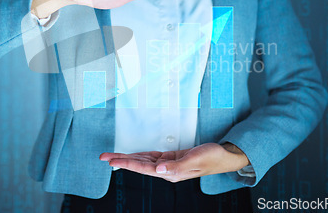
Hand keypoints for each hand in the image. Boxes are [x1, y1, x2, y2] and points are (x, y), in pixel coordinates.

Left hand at [99, 142, 249, 182]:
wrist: (224, 156)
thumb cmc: (212, 158)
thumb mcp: (195, 160)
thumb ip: (176, 166)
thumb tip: (158, 170)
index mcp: (171, 173)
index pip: (144, 168)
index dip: (127, 164)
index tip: (112, 161)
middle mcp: (167, 170)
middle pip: (139, 165)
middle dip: (121, 160)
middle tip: (103, 157)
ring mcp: (168, 164)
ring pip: (143, 160)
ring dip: (128, 157)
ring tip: (111, 156)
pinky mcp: (172, 158)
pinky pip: (152, 156)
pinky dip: (141, 154)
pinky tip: (132, 155)